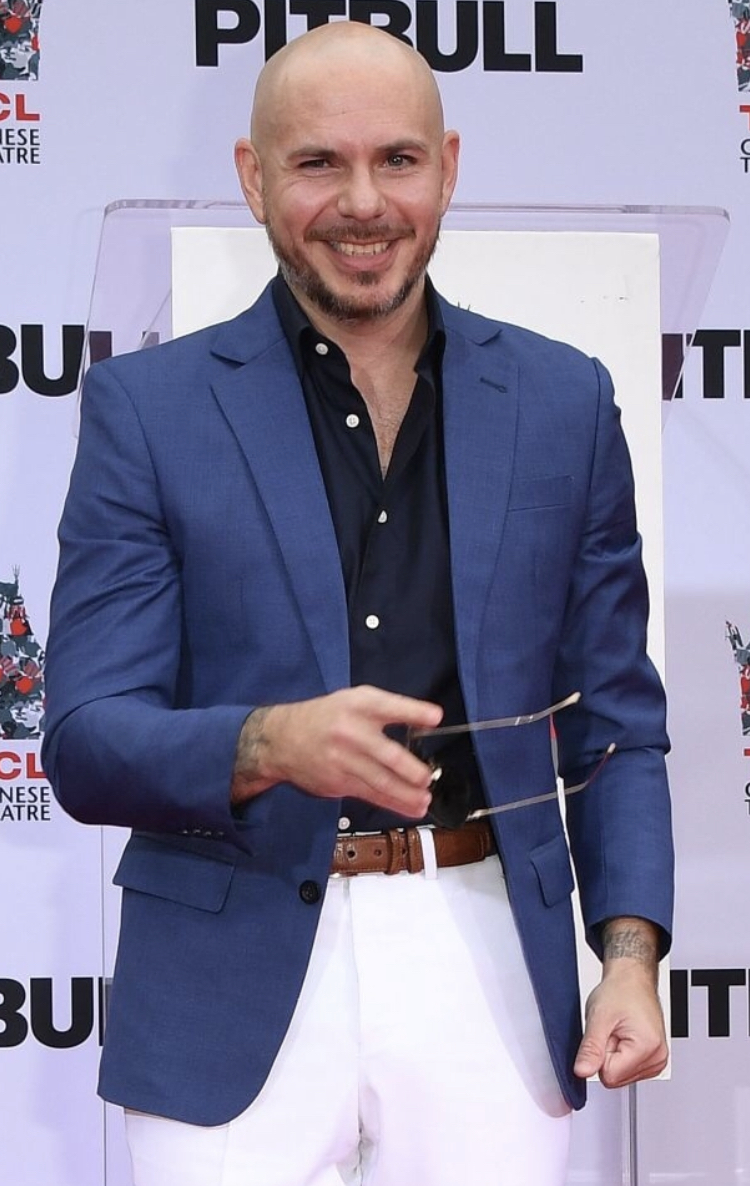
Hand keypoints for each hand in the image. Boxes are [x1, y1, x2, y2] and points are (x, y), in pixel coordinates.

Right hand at [231, 685, 442, 816]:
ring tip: (425, 800)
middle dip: (410, 769)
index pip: (389, 706)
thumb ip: (385, 710)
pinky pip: (370, 794)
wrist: (281, 739)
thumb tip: (426, 723)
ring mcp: (343, 760)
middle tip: (427, 777)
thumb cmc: (327, 717)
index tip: (435, 717)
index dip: (413, 711)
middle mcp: (350, 731)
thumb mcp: (353, 701)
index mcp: (357, 705)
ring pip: (380, 780)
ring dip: (405, 794)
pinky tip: (409, 808)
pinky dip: (392, 803)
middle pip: (386, 753)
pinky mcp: (339, 782)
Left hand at [574, 918, 667, 1087]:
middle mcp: (658, 1058)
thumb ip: (591, 1048)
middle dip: (607, 1055)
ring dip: (614, 1055)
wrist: (632, 980)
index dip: (600, 1055)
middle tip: (612, 1031)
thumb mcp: (599, 1016)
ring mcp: (658, 1061)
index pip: (609, 1076)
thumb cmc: (620, 991)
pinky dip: (621, 1055)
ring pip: (621, 1077)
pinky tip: (625, 1036)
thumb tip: (582, 1072)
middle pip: (616, 1078)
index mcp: (647, 1048)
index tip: (606, 1034)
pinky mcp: (654, 1061)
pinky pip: (627, 1071)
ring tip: (619, 1031)